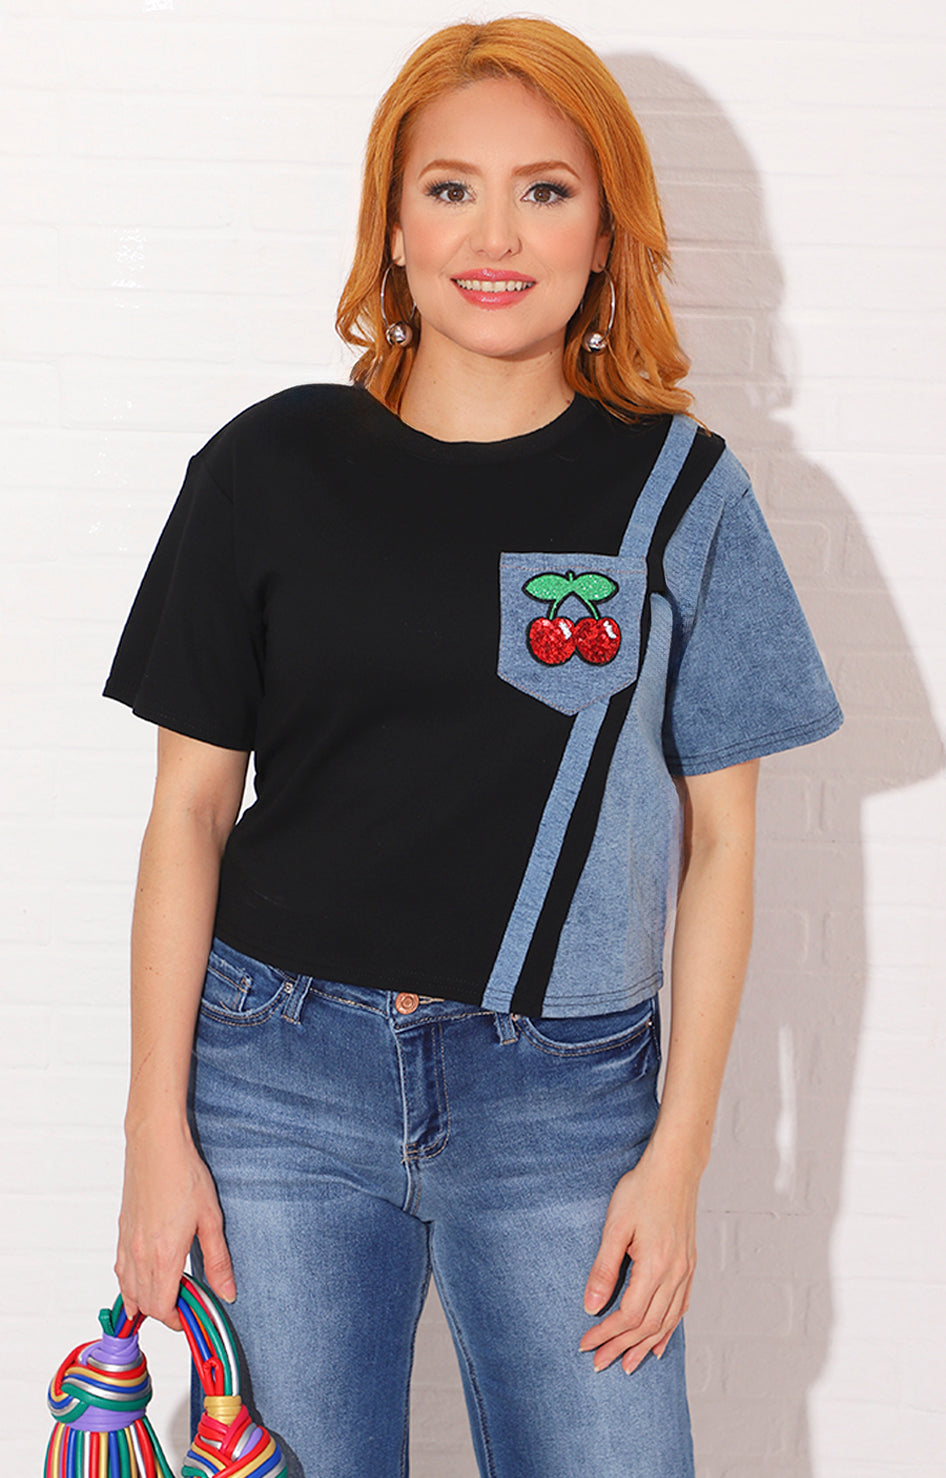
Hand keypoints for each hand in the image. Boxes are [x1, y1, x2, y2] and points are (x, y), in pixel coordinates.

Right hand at [115, 1121, 234, 1329]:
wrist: (156, 1145)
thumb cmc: (184, 1175)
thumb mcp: (211, 1219)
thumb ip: (217, 1260)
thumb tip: (227, 1292)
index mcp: (164, 1256)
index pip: (161, 1308)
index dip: (175, 1320)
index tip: (190, 1315)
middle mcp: (139, 1255)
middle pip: (143, 1304)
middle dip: (163, 1311)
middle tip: (184, 1303)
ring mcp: (126, 1243)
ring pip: (127, 1290)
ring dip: (144, 1300)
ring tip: (166, 1294)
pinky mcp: (121, 1231)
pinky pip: (120, 1270)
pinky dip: (130, 1283)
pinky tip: (144, 1277)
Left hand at [579, 1148, 698, 1373]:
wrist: (674, 1168)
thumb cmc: (641, 1190)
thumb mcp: (615, 1226)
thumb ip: (603, 1269)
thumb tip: (591, 1306)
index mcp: (655, 1266)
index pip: (628, 1316)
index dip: (606, 1334)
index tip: (586, 1344)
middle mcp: (675, 1274)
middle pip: (647, 1326)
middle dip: (621, 1347)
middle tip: (599, 1363)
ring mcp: (686, 1271)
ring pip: (666, 1322)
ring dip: (645, 1346)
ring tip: (627, 1364)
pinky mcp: (689, 1264)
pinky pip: (681, 1308)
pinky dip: (669, 1330)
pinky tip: (659, 1342)